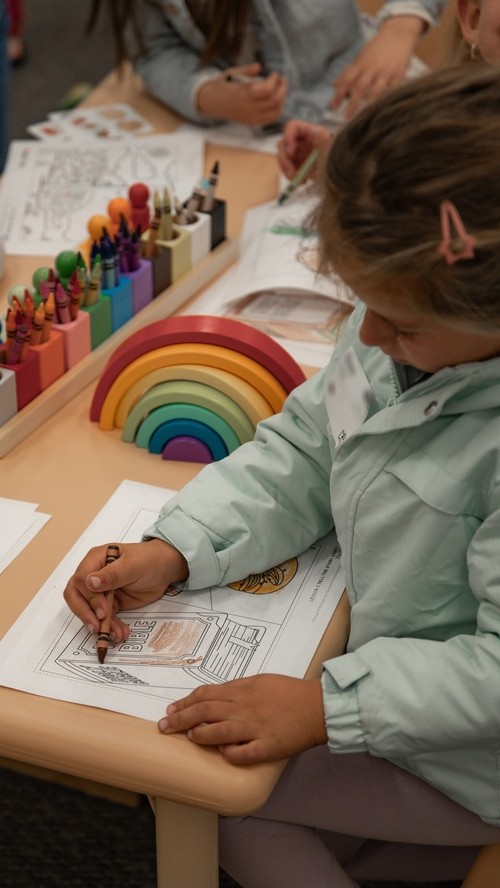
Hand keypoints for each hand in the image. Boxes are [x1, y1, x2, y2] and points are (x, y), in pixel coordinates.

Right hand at [63, 539, 188, 641]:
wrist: (164, 569)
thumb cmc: (149, 559)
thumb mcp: (132, 565)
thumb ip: (111, 575)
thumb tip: (88, 582)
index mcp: (95, 559)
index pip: (80, 579)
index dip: (89, 597)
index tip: (102, 610)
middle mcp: (93, 575)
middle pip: (76, 596)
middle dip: (85, 613)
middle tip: (98, 626)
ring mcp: (100, 591)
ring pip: (89, 611)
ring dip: (101, 625)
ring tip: (116, 634)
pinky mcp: (108, 603)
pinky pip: (104, 618)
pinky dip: (110, 627)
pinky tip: (120, 633)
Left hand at [158, 674, 327, 764]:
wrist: (318, 707)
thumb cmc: (290, 693)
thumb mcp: (260, 681)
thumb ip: (237, 688)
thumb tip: (215, 696)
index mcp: (242, 691)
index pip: (205, 695)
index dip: (184, 703)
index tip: (170, 710)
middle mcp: (244, 708)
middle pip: (204, 711)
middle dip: (180, 719)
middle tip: (164, 727)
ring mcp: (255, 728)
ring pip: (218, 731)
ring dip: (200, 734)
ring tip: (190, 736)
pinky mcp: (267, 746)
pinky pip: (242, 753)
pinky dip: (229, 753)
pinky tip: (222, 753)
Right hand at [197, 63, 287, 126]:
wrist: (213, 103)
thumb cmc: (224, 85)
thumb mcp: (232, 73)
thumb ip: (247, 70)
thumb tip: (259, 67)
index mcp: (243, 94)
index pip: (267, 89)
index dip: (275, 80)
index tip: (274, 74)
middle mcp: (248, 108)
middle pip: (275, 100)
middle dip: (282, 88)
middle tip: (281, 80)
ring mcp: (251, 117)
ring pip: (276, 110)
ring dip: (282, 98)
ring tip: (280, 89)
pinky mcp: (253, 123)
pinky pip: (272, 118)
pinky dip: (278, 109)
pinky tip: (276, 100)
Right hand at [277, 119, 331, 179]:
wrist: (337, 168)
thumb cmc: (334, 154)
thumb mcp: (329, 146)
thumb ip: (322, 139)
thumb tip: (313, 130)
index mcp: (308, 131)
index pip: (292, 126)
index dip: (288, 136)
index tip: (291, 152)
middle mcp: (299, 140)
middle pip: (283, 145)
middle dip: (285, 160)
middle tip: (292, 173)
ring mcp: (295, 152)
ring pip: (283, 158)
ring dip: (287, 170)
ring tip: (300, 180)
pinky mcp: (294, 163)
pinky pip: (286, 169)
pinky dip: (292, 177)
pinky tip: (302, 181)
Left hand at [332, 16, 425, 117]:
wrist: (398, 34)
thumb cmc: (377, 48)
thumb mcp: (360, 58)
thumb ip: (348, 72)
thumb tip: (333, 85)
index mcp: (361, 64)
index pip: (347, 80)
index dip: (339, 93)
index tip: (334, 106)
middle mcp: (372, 68)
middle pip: (360, 87)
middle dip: (352, 103)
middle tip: (347, 117)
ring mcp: (386, 72)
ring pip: (376, 90)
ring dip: (368, 104)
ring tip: (364, 117)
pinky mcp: (398, 75)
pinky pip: (392, 90)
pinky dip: (386, 99)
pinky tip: (381, 109)